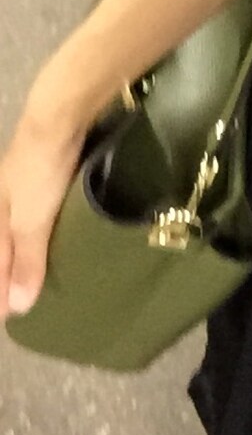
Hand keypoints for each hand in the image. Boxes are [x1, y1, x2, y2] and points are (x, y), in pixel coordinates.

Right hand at [0, 104, 85, 320]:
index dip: (0, 290)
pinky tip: (60, 241)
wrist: (61, 116)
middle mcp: (3, 204)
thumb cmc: (39, 171)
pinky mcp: (47, 178)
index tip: (8, 318)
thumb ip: (25, 261)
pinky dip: (45, 234)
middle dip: (9, 272)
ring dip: (27, 255)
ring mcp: (24, 189)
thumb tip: (15, 308)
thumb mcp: (30, 221)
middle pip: (4, 246)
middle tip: (20, 301)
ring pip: (21, 231)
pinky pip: (40, 216)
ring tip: (41, 279)